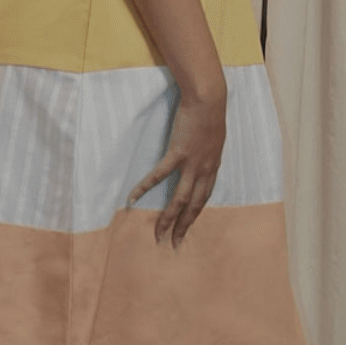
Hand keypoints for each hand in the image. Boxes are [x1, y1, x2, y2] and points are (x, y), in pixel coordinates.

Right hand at [128, 87, 226, 246]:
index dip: (194, 216)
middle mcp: (205, 171)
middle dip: (183, 227)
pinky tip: (133, 198)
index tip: (185, 230)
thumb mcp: (213, 139)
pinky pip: (159, 175)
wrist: (209, 99)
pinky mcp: (178, 153)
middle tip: (173, 244)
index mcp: (213, 168)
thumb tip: (200, 157)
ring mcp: (192, 164)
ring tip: (158, 234)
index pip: (203, 199)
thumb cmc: (210, 114)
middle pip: (193, 206)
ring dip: (168, 219)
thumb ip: (206, 152)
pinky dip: (145, 187)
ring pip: (180, 199)